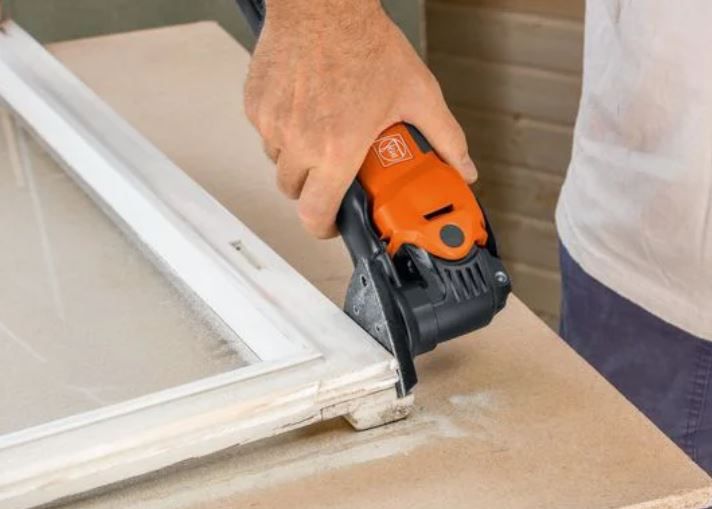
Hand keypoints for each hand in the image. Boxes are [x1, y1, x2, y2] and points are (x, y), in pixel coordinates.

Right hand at [244, 0, 475, 237]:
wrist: (324, 4)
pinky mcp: (256, 104)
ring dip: (299, 159)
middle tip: (334, 171)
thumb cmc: (364, 43)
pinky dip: (283, 130)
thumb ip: (445, 138)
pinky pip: (266, 133)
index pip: (315, 213)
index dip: (324, 227)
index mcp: (337, 148)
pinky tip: (306, 108)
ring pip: (279, 163)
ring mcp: (273, 123)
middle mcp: (299, 141)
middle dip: (314, 189)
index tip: (334, 224)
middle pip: (294, 192)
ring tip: (323, 132)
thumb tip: (463, 167)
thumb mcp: (417, 94)